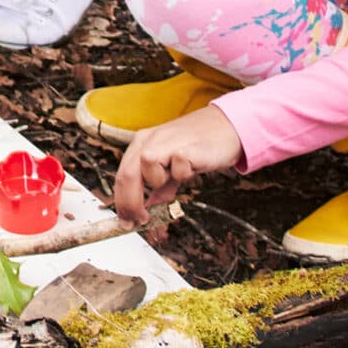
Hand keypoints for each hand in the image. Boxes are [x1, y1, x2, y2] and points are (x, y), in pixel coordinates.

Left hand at [114, 106, 244, 223]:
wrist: (226, 126)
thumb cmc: (198, 145)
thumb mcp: (173, 167)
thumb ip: (161, 187)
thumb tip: (150, 211)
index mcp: (142, 144)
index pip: (122, 175)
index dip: (122, 202)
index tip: (127, 222)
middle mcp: (149, 140)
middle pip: (127, 174)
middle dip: (131, 204)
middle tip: (141, 221)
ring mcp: (165, 141)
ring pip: (145, 167)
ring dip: (157, 182)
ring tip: (176, 176)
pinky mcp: (184, 146)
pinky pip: (177, 167)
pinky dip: (182, 173)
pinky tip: (193, 166)